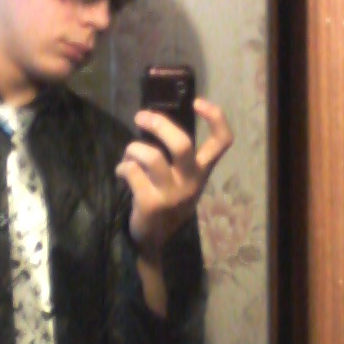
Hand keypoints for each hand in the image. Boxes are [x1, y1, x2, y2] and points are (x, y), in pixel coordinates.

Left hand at [115, 97, 233, 255]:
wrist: (154, 240)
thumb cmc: (167, 201)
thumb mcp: (182, 181)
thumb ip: (177, 158)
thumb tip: (154, 122)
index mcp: (202, 172)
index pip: (222, 143)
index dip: (215, 118)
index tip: (197, 102)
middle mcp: (191, 182)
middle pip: (182, 144)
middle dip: (159, 124)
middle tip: (141, 117)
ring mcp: (172, 194)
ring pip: (151, 157)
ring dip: (133, 149)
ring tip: (129, 153)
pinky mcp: (151, 203)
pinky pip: (132, 172)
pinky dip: (123, 167)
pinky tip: (121, 172)